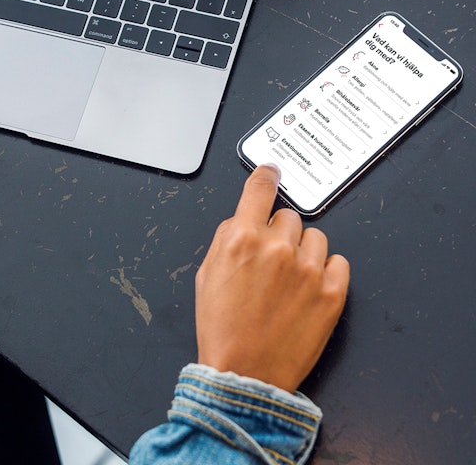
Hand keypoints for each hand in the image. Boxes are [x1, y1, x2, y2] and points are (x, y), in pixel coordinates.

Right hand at [195, 165, 349, 392]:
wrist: (244, 374)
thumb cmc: (222, 329)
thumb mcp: (208, 273)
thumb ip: (227, 237)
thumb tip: (243, 219)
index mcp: (242, 239)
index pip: (259, 188)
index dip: (265, 175)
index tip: (272, 171)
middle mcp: (277, 248)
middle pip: (288, 216)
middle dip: (278, 232)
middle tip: (270, 261)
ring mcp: (308, 270)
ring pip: (315, 237)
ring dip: (303, 250)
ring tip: (289, 280)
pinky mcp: (332, 293)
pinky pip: (338, 262)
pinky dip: (326, 270)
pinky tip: (308, 288)